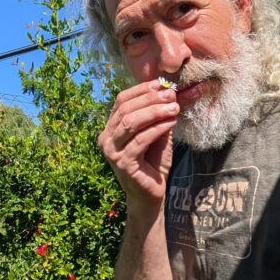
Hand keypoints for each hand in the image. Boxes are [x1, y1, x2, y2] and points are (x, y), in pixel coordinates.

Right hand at [97, 80, 179, 204]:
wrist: (151, 194)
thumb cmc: (153, 163)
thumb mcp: (157, 133)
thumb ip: (159, 115)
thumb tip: (171, 91)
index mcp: (111, 128)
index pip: (121, 100)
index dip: (141, 90)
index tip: (162, 84)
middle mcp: (106, 138)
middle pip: (125, 109)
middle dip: (150, 99)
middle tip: (171, 94)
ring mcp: (111, 151)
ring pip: (130, 122)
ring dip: (154, 111)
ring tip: (174, 107)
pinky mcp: (123, 163)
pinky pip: (140, 140)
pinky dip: (157, 128)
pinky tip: (171, 123)